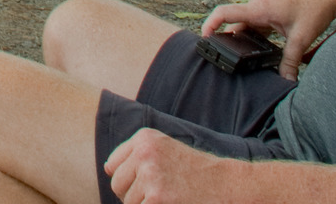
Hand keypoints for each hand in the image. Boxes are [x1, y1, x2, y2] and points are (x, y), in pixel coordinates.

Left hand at [103, 126, 226, 203]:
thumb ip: (137, 156)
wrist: (228, 185)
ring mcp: (150, 175)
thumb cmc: (196, 173)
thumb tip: (107, 170)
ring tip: (169, 198)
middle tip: (160, 195)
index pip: (112, 166)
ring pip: (127, 201)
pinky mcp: (155, 197)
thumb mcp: (165, 150)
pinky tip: (172, 202)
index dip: (128, 180)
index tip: (147, 184)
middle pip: (117, 185)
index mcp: (144, 138)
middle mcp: (144, 152)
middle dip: (133, 195)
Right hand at [202, 0, 335, 77]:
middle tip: (223, 61)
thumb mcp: (301, 38)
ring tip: (240, 60)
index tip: (203, 40)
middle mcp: (257, 7)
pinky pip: (257, 26)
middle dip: (228, 42)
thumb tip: (285, 82)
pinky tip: (261, 51)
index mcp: (258, 9)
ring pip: (247, 27)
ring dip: (244, 41)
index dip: (210, 25)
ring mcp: (264, 9)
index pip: (224, 13)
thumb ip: (291, 61)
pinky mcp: (272, 12)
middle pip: (234, 26)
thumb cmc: (314, 6)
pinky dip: (256, 38)